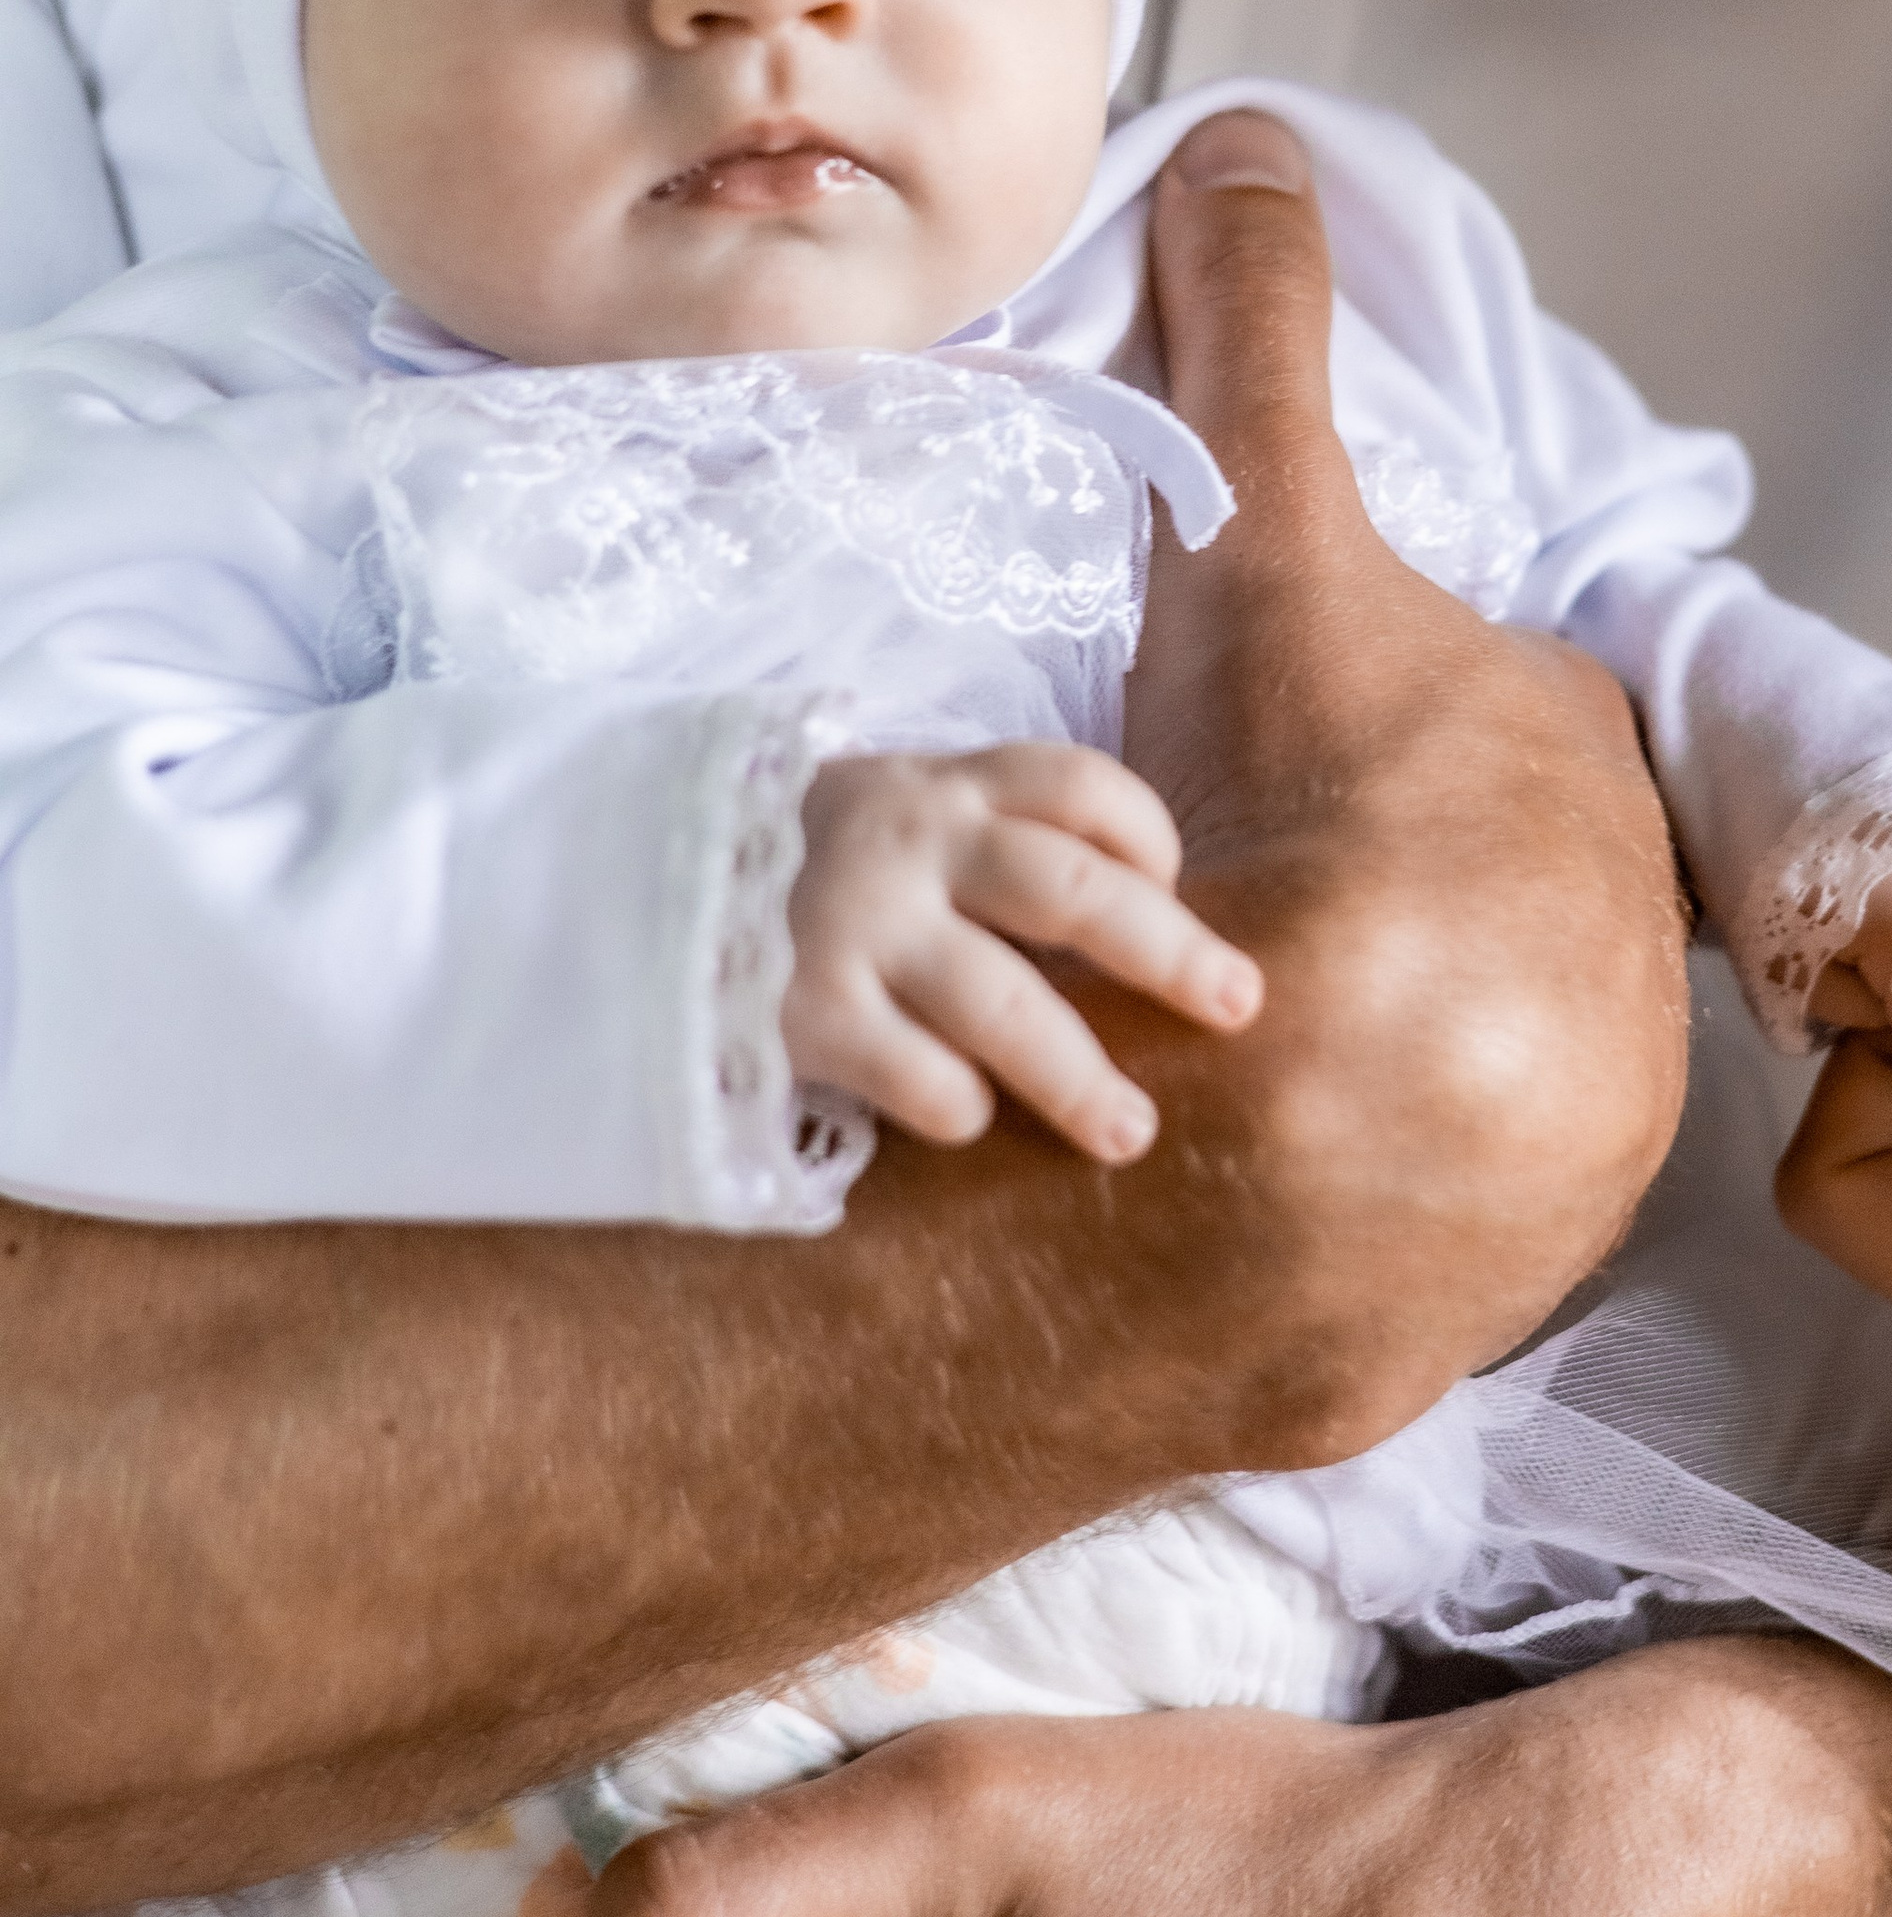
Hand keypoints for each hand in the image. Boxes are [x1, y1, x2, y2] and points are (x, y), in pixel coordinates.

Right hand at [783, 746, 1260, 1163]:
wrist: (627, 885)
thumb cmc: (808, 866)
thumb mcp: (896, 815)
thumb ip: (992, 842)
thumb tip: (1146, 915)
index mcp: (944, 784)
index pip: (1079, 783)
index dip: (1147, 835)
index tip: (1172, 889)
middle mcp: (911, 843)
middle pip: (1072, 890)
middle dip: (1170, 951)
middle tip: (1238, 1005)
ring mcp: (856, 926)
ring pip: (1007, 1004)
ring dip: (1082, 1075)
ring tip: (1131, 1133)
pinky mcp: (804, 1012)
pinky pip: (916, 1074)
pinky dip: (958, 1103)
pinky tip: (967, 1114)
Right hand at [1112, 110, 1693, 1450]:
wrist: (1330, 1125)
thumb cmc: (1309, 802)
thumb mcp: (1265, 542)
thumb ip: (1258, 336)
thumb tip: (1250, 131)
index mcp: (1568, 737)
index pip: (1483, 696)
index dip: (1381, 706)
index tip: (1291, 754)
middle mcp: (1625, 898)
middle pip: (1495, 854)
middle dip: (1392, 866)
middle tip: (1248, 897)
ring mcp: (1605, 1068)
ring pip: (1493, 1004)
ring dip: (1398, 1016)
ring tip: (1254, 1035)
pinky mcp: (1554, 1207)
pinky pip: (1470, 1153)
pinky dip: (1397, 1146)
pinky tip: (1298, 1150)